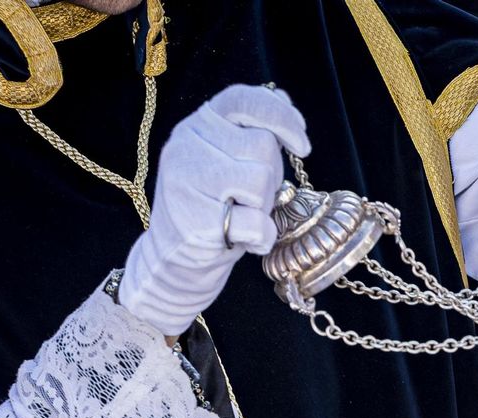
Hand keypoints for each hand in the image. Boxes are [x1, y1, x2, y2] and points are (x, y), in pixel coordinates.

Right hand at [119, 85, 310, 337]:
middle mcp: (187, 144)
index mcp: (199, 124)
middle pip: (262, 146)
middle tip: (249, 199)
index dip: (281, 116)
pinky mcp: (194, 219)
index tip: (302, 146)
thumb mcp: (230, 160)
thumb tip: (285, 99)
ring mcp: (186, 180)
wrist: (174, 258)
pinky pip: (255, 223)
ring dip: (264, 207)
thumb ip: (252, 132)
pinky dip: (261, 237)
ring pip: (261, 182)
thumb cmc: (214, 206)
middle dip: (272, 178)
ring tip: (241, 215)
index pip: (244, 99)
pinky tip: (242, 239)